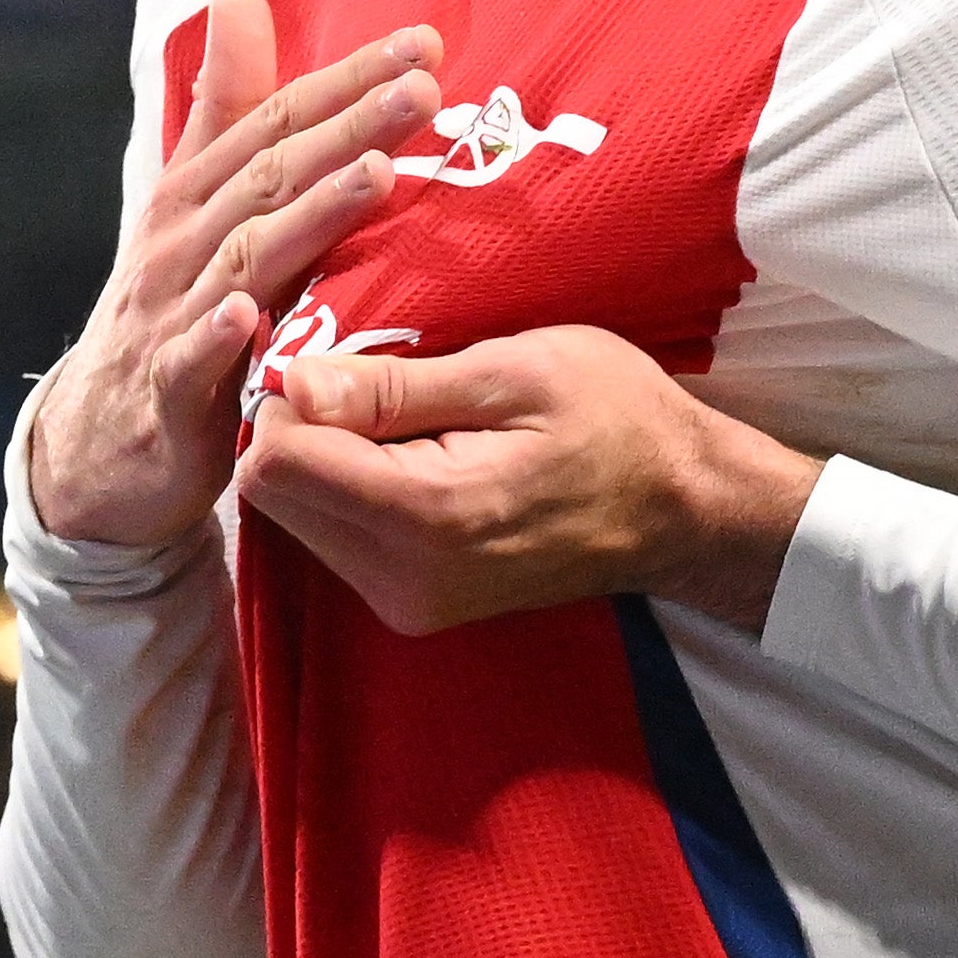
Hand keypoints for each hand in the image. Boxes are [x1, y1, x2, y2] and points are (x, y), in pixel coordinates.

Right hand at [20, 0, 440, 554]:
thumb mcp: (192, 203)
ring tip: (375, 175)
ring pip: (247, 255)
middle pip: (273, 174)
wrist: (96, 444)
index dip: (348, 80)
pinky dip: (216, 334)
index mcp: (197, 191)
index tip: (425, 43)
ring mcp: (171, 315)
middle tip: (424, 89)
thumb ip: (226, 107)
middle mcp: (183, 240)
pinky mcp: (165, 394)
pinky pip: (190, 360)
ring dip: (309, 214)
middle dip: (350, 127)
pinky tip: (250, 312)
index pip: (279, 121)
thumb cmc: (167, 307)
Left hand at [236, 326, 824, 639]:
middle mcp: (403, 580)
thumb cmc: (617, 417)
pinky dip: (350, 486)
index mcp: (427, 516)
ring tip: (401, 408)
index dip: (289, 392)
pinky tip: (410, 448)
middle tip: (370, 373)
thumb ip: (397, 387)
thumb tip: (292, 383)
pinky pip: (334, 537)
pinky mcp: (413, 607)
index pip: (276, 461)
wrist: (684, 509)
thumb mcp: (516, 372)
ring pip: (297, 516)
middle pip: (273, 493)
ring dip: (324, 455)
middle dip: (300, 425)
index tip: (342, 350)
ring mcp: (407, 604)